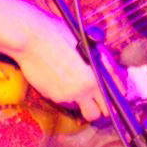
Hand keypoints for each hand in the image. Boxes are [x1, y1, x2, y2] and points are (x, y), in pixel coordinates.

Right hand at [12, 7, 123, 122]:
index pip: (117, 94)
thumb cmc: (56, 34)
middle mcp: (85, 88)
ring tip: (75, 84)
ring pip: (82, 109)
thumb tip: (112, 74)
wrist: (29, 39)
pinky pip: (66, 101)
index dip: (116, 95)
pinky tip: (60, 78)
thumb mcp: (87, 44)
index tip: (113, 94)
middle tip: (96, 98)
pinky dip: (65, 94)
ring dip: (82, 102)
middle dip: (100, 106)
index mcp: (97, 74)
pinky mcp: (53, 97)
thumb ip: (102, 62)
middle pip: (101, 112)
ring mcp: (68, 95)